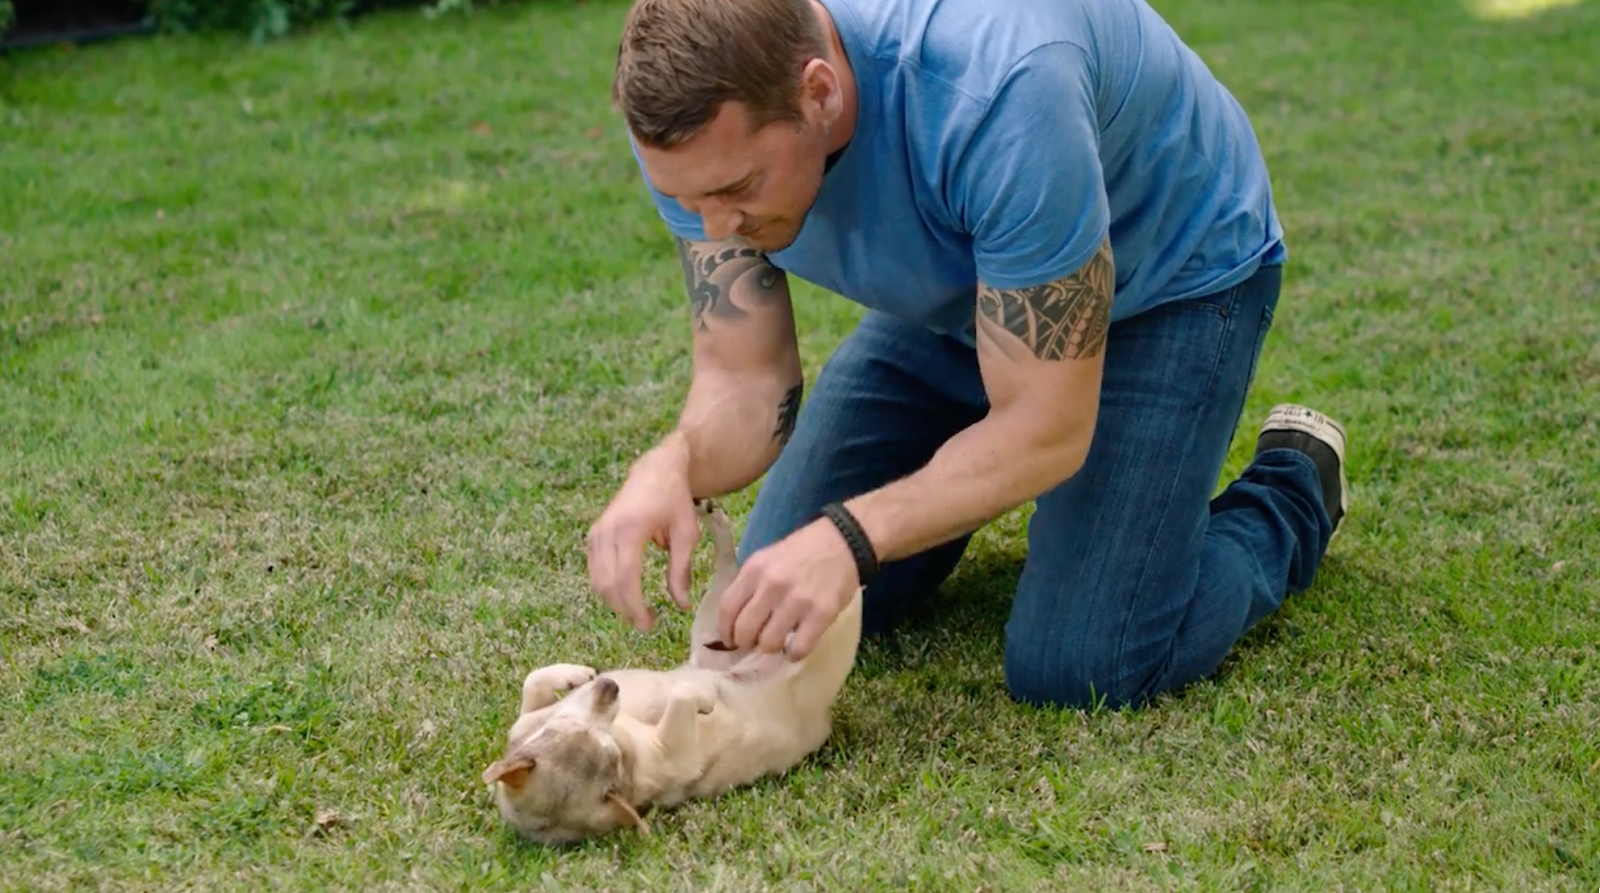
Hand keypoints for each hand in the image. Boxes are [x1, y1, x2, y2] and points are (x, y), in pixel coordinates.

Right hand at [586, 439, 701, 630]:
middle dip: (624, 609)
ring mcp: (596, 533)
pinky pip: (595, 570)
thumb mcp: (686, 533)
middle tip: (647, 623)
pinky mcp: (594, 535)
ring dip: (615, 601)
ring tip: (639, 611)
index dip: (634, 607)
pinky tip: (628, 594)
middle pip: (606, 584)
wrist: (656, 470)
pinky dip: (608, 587)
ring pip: (597, 580)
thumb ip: (680, 569)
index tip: (650, 624)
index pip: (625, 579)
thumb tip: (680, 605)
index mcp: (630, 529)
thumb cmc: (675, 500)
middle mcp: (607, 531)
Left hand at [716, 517, 858, 658]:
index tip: (730, 639)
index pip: (727, 609)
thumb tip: (734, 620)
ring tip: (779, 641)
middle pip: (744, 631)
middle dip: (746, 642)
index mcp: (754, 570)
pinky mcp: (821, 615)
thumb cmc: (801, 552)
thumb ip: (749, 585)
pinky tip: (796, 645)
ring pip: (769, 644)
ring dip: (771, 648)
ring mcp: (797, 601)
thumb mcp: (767, 559)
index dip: (725, 631)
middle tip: (755, 641)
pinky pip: (798, 649)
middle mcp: (772, 586)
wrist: (843, 543)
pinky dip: (794, 653)